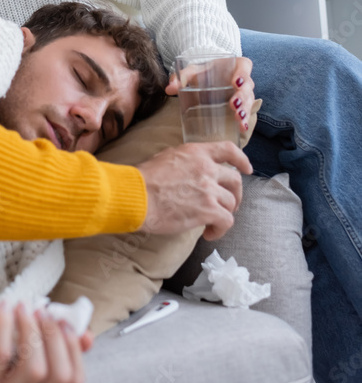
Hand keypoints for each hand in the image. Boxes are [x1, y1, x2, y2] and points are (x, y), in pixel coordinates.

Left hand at [0, 304, 92, 382]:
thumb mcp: (26, 339)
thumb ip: (56, 341)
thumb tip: (86, 337)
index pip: (72, 382)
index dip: (74, 350)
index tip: (65, 322)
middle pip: (55, 375)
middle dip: (54, 336)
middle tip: (42, 310)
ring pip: (32, 368)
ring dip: (32, 329)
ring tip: (24, 306)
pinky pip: (0, 353)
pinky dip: (6, 325)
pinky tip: (5, 307)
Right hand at [137, 140, 252, 240]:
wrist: (137, 196)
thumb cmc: (143, 179)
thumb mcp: (166, 158)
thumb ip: (185, 163)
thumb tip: (191, 173)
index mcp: (195, 153)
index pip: (228, 149)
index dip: (241, 159)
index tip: (246, 168)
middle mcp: (206, 168)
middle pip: (235, 180)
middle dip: (235, 194)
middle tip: (229, 204)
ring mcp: (209, 189)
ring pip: (231, 203)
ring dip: (225, 213)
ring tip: (211, 223)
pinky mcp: (208, 210)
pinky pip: (226, 221)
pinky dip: (220, 229)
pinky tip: (208, 233)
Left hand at [165, 56, 254, 133]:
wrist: (207, 78)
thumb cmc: (203, 72)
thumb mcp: (193, 71)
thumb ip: (182, 76)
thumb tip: (169, 89)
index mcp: (235, 65)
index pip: (244, 66)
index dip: (243, 74)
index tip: (236, 82)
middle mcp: (242, 79)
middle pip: (248, 87)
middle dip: (242, 97)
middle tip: (233, 105)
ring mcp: (244, 93)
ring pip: (249, 101)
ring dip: (245, 110)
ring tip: (238, 118)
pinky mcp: (242, 105)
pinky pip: (247, 113)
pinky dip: (245, 120)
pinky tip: (242, 128)